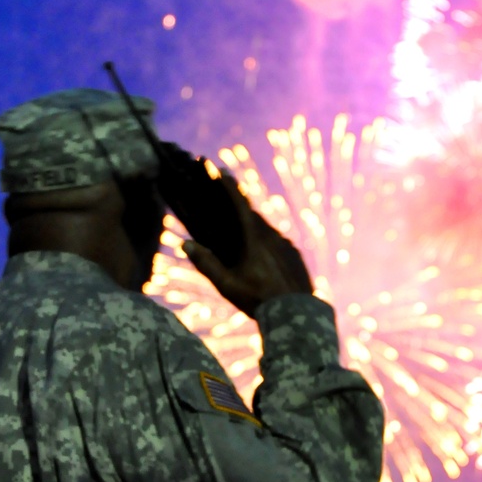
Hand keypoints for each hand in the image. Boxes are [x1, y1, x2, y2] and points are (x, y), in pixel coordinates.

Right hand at [184, 177, 312, 316]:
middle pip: (251, 213)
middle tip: (224, 194)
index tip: (218, 168)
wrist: (296, 313)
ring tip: (240, 225)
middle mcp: (271, 235)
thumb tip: (186, 244)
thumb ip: (206, 264)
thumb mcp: (227, 285)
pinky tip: (260, 251)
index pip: (238, 204)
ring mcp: (285, 244)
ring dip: (252, 222)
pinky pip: (276, 241)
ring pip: (265, 227)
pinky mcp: (294, 254)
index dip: (227, 185)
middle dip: (236, 202)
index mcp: (254, 238)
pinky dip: (265, 240)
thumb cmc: (257, 299)